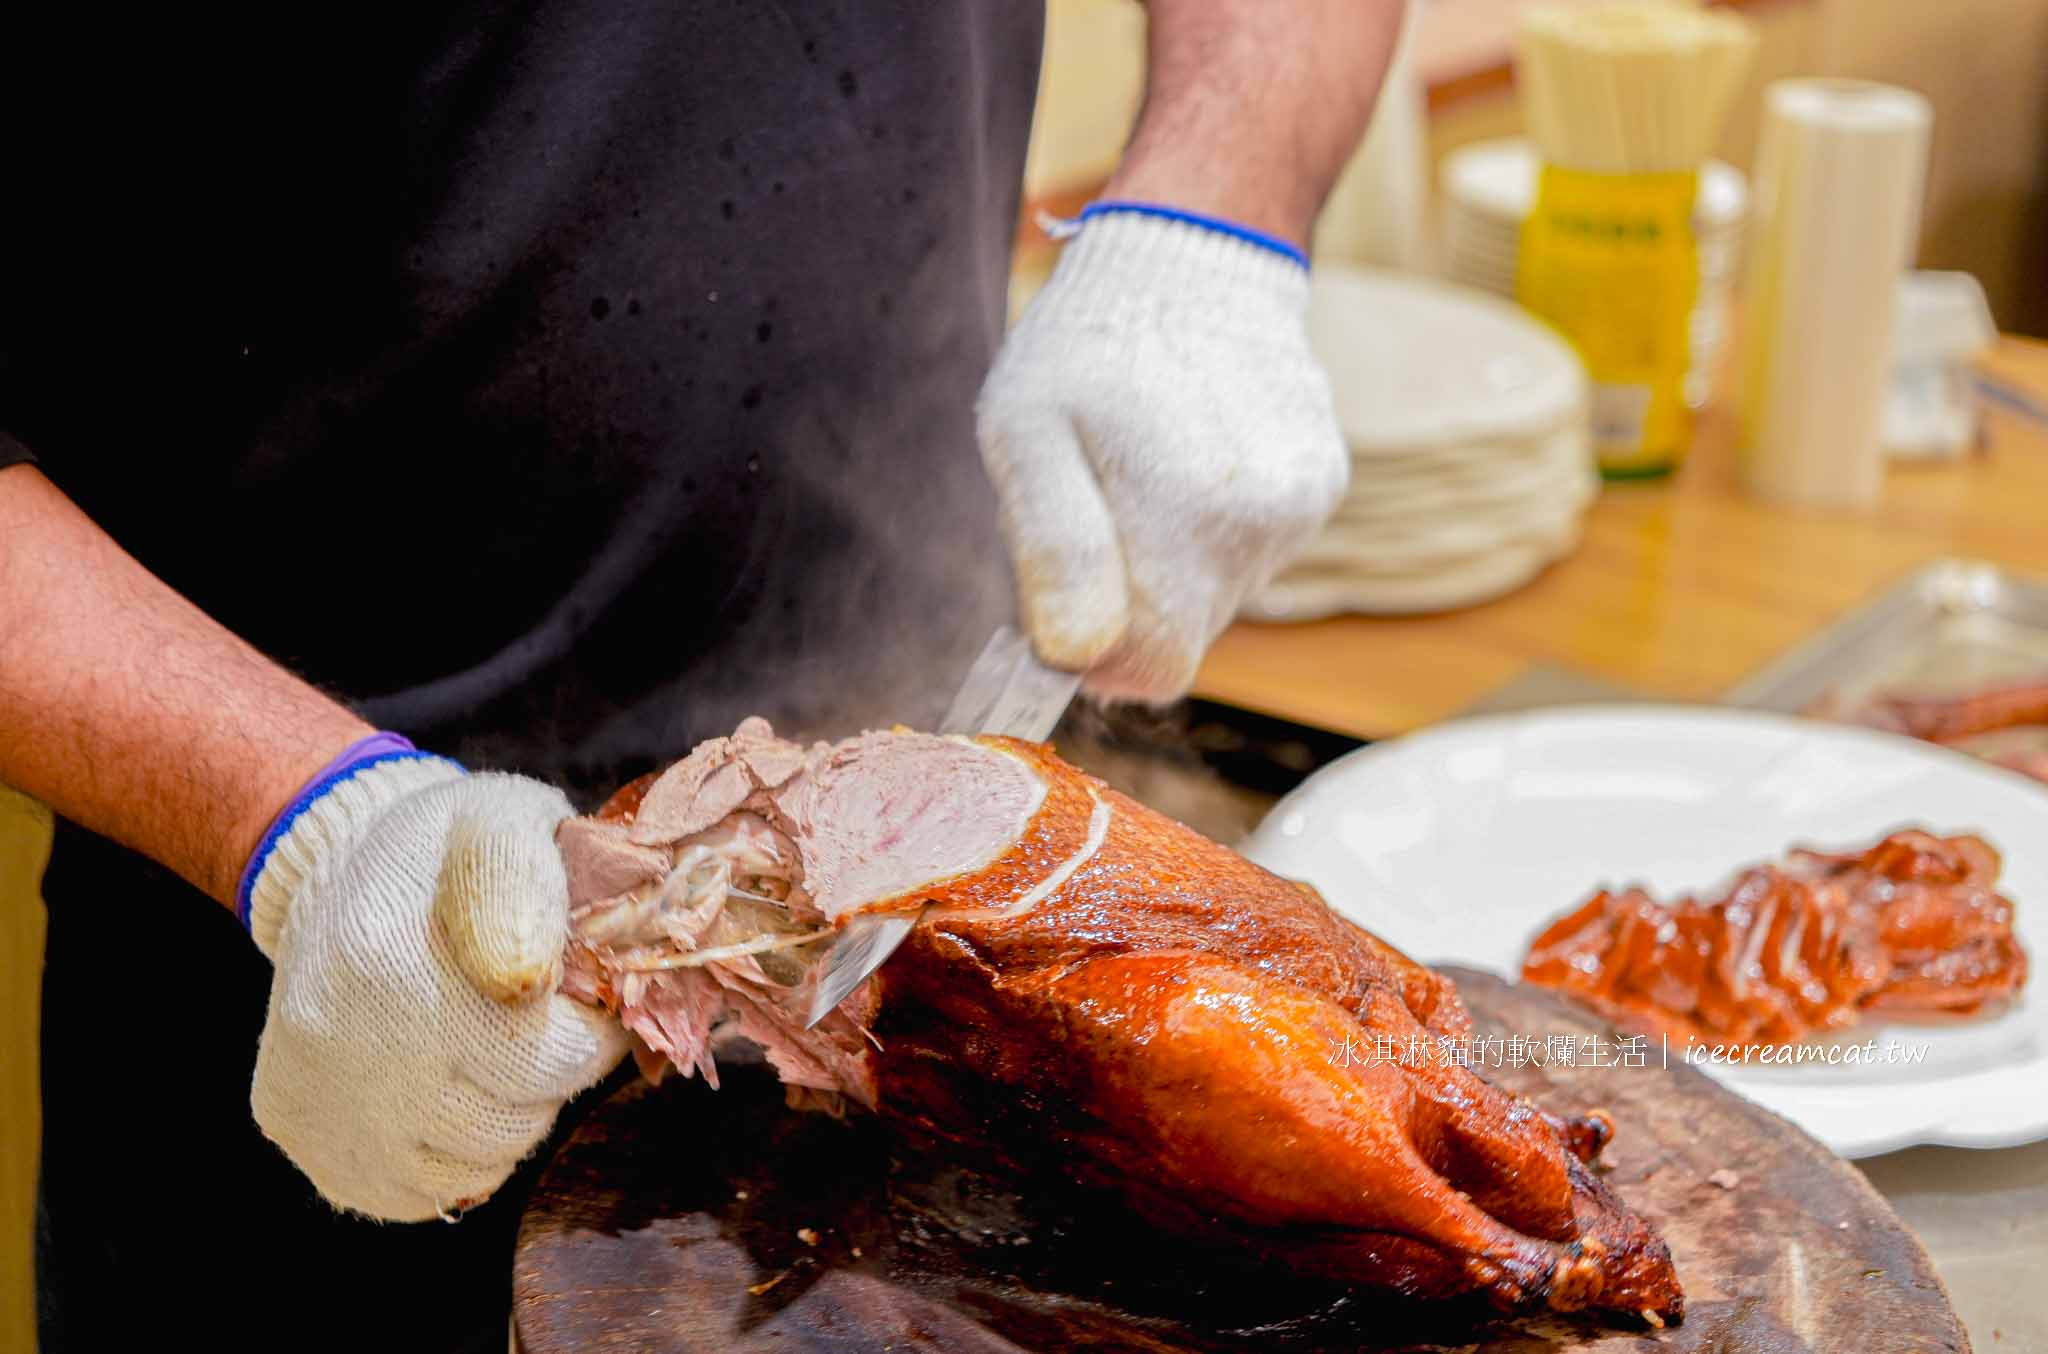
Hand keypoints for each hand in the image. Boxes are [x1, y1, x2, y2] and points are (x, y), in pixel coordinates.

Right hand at [246, 751, 628, 1220]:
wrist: (334, 861)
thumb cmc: (447, 848)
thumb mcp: (505, 825)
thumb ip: (535, 886)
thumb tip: (527, 981)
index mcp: (394, 953)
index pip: (548, 1055)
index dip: (592, 1034)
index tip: (587, 1000)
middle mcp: (342, 1032)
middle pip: (513, 1119)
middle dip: (554, 1077)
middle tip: (547, 1028)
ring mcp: (313, 1089)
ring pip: (471, 1167)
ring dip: (506, 1121)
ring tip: (496, 1054)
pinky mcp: (294, 1127)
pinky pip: (412, 1191)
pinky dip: (450, 1155)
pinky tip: (446, 1088)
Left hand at [976, 207, 1348, 700]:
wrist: (1195, 248)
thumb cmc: (1088, 343)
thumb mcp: (1024, 429)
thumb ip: (1051, 549)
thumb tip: (1077, 653)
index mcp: (1185, 515)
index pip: (1148, 667)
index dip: (1093, 647)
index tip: (1061, 584)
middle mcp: (1262, 523)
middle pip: (1179, 633)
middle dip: (1125, 593)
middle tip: (1094, 499)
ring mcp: (1302, 507)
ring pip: (1214, 596)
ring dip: (1166, 558)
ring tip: (1140, 465)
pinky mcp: (1322, 488)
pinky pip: (1248, 552)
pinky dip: (1207, 525)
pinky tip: (1187, 454)